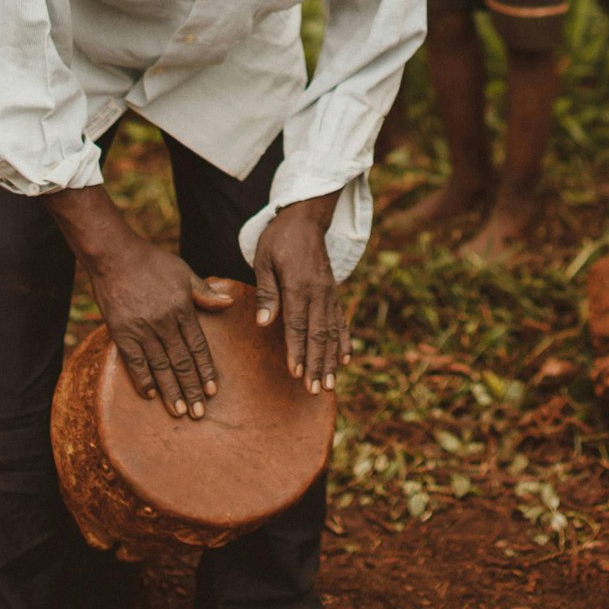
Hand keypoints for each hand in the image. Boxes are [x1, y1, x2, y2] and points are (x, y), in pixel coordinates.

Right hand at [88, 233, 232, 417]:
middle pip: (181, 362)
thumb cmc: (152, 262)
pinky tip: (150, 395)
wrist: (115, 256)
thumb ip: (204, 292)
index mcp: (182, 309)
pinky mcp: (121, 332)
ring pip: (160, 366)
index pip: (198, 347)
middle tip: (199, 413)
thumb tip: (228, 303)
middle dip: (191, 389)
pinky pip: (133, 361)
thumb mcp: (184, 272)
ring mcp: (141, 329)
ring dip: (170, 391)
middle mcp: (164, 323)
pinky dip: (142, 379)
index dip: (205, 370)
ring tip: (178, 412)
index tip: (213, 391)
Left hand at [254, 199, 349, 393]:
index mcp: (298, 285)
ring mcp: (329, 293)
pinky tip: (345, 359)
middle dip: (316, 363)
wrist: (306, 218)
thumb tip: (264, 323)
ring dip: (330, 359)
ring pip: (332, 331)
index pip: (297, 324)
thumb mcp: (264, 260)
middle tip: (314, 390)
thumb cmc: (279, 240)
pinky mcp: (333, 293)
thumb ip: (267, 292)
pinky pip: (341, 320)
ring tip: (329, 384)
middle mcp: (318, 292)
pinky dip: (343, 341)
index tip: (296, 374)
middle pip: (318, 334)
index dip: (297, 350)